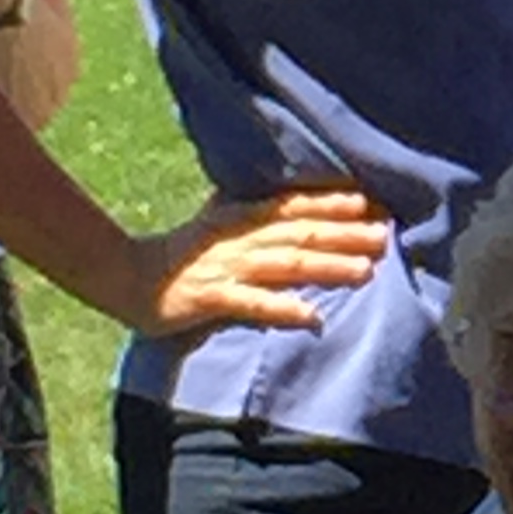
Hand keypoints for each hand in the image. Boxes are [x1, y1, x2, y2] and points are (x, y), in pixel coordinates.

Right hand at [119, 184, 391, 337]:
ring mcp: (226, 268)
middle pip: (299, 233)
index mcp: (242, 217)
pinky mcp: (210, 298)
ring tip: (364, 271)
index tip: (372, 202)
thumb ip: (256, 210)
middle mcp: (239, 238)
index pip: (295, 206)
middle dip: (344, 233)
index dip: (333, 203)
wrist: (127, 277)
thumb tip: (296, 198)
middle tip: (384, 236)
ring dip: (326, 267)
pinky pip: (251, 304)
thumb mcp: (221, 221)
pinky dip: (282, 309)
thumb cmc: (185, 251)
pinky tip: (312, 316)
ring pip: (284, 264)